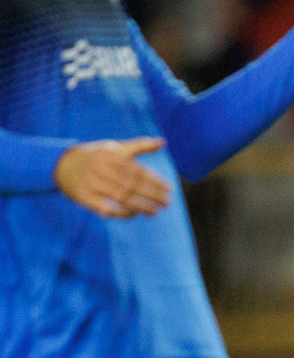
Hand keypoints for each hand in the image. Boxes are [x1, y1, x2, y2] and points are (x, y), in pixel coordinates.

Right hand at [54, 138, 170, 217]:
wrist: (61, 163)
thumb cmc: (95, 156)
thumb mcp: (114, 147)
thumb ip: (139, 146)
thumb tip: (163, 142)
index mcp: (110, 154)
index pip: (137, 170)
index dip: (155, 181)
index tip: (169, 189)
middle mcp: (101, 168)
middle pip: (131, 184)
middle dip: (152, 195)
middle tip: (167, 203)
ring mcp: (91, 183)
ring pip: (120, 197)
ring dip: (141, 206)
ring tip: (156, 211)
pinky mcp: (84, 196)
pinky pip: (106, 208)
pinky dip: (121, 213)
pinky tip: (134, 214)